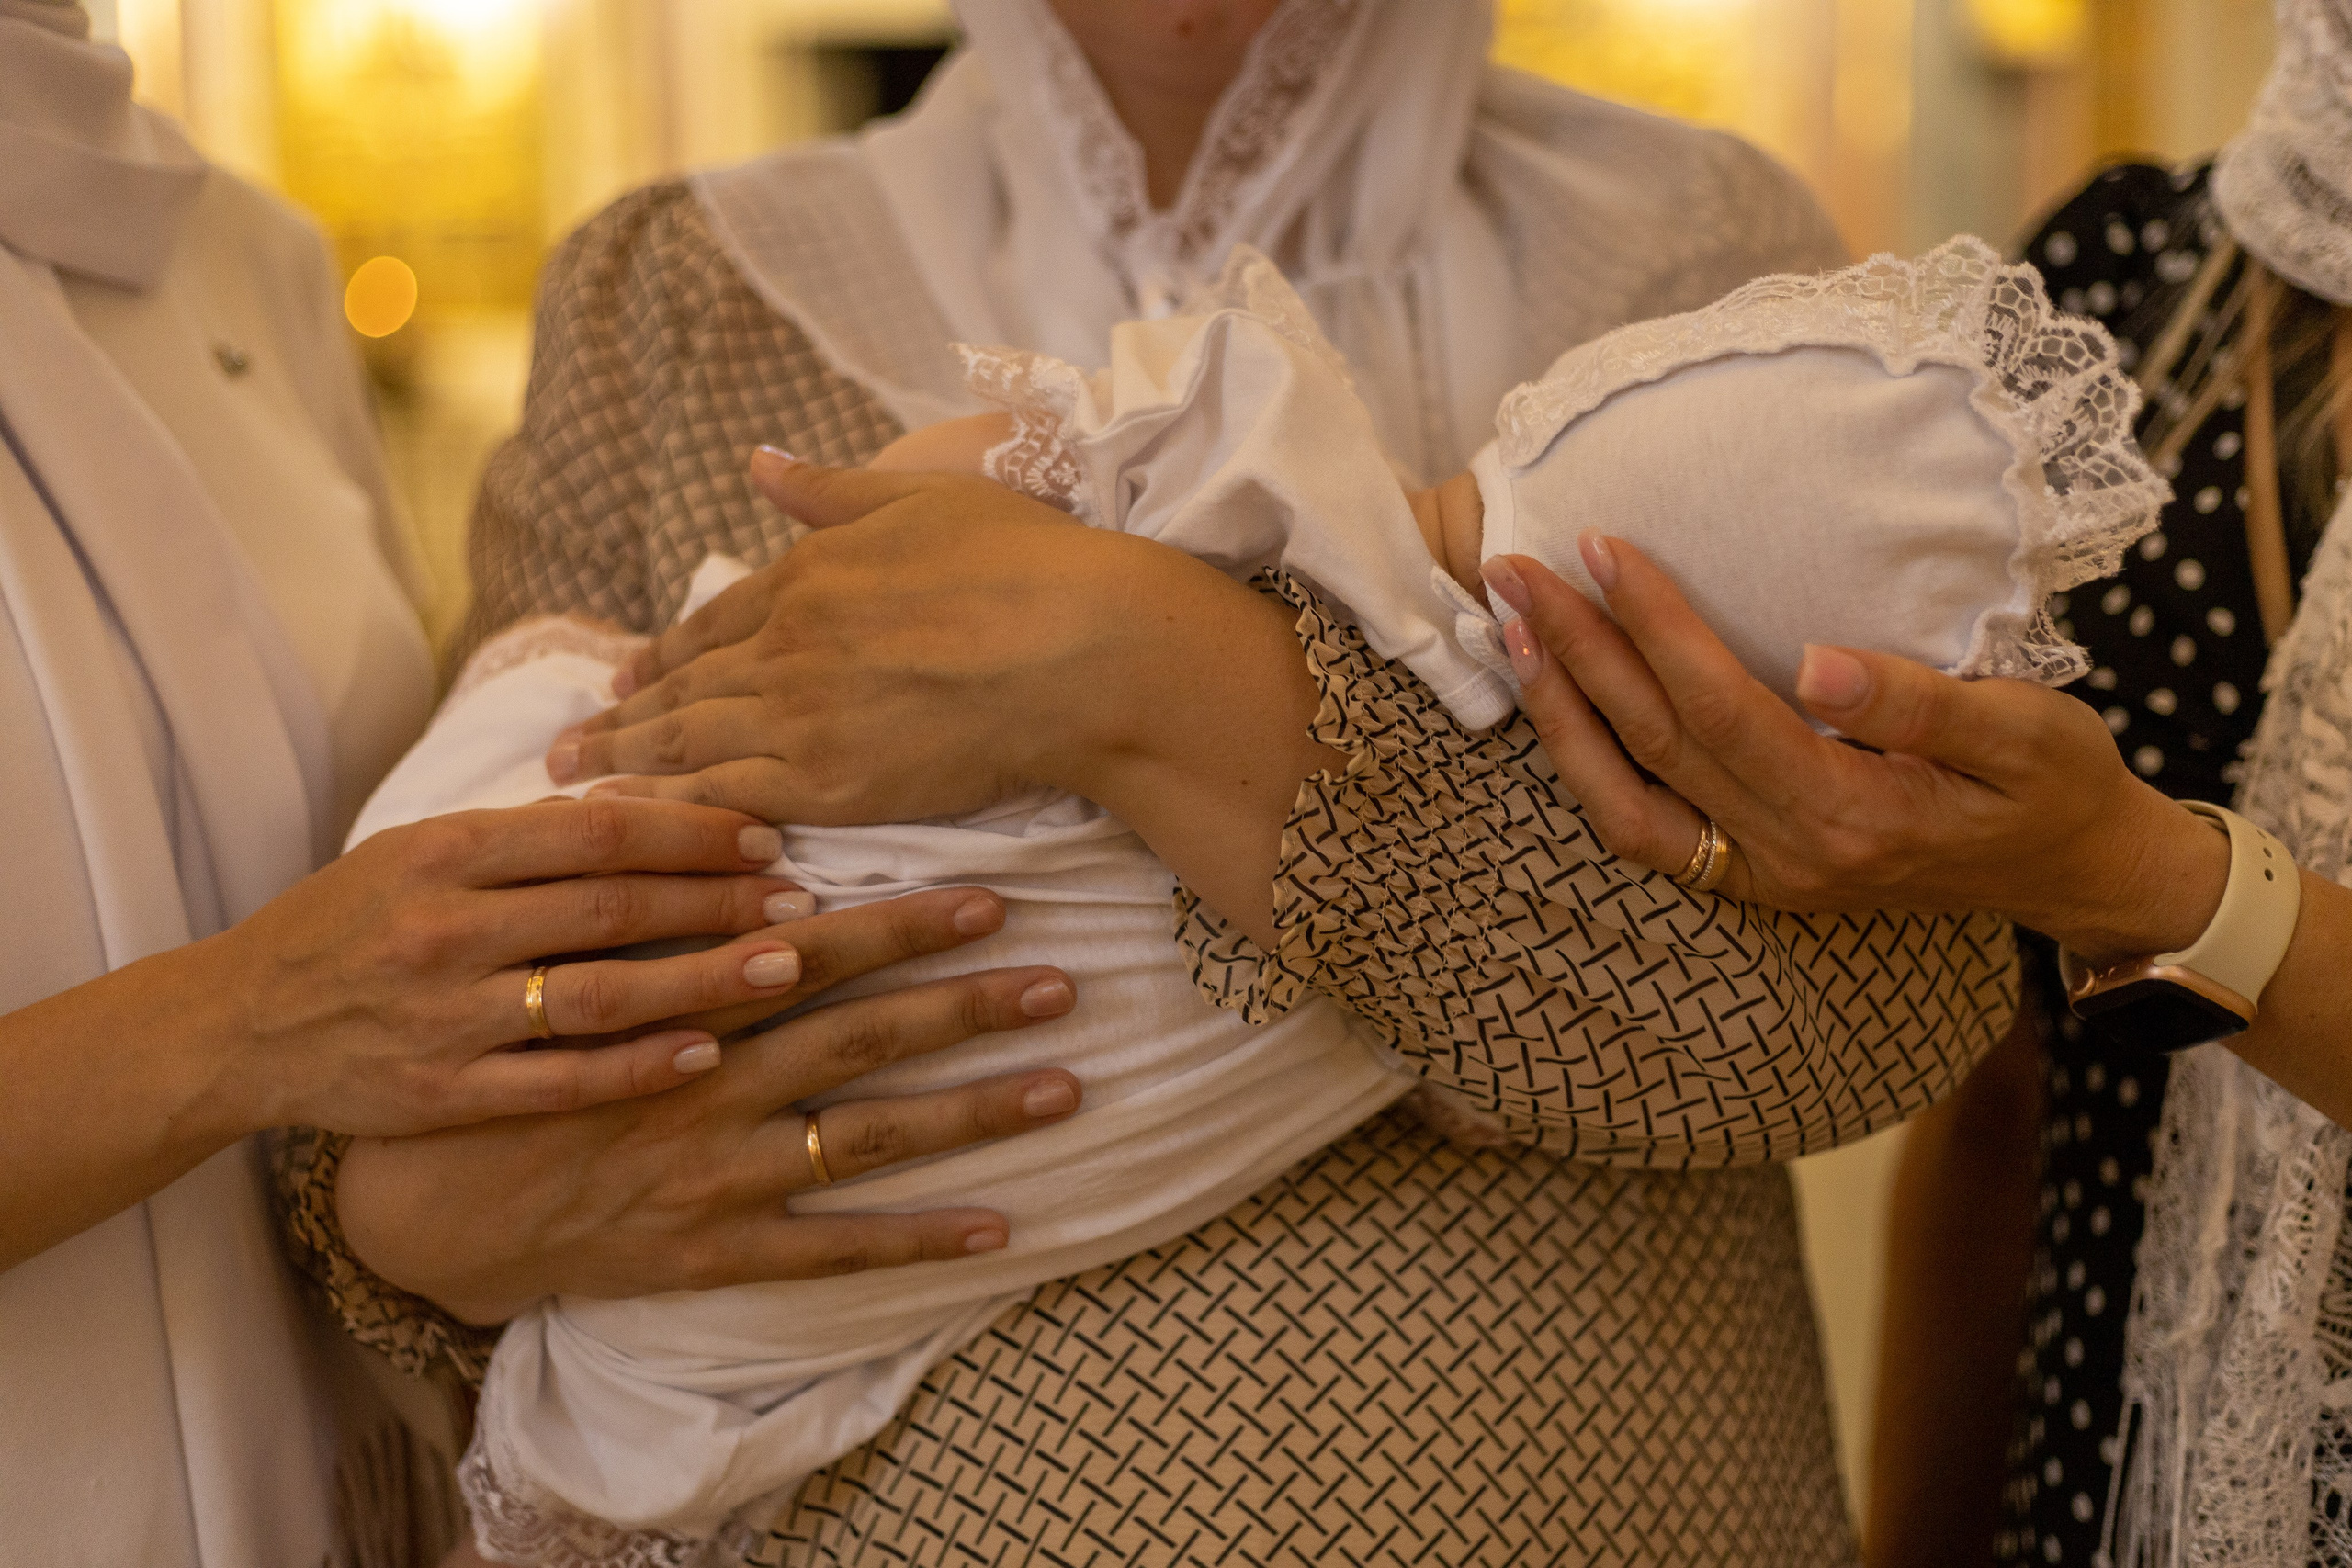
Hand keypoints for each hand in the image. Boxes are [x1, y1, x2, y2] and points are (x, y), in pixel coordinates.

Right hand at [203, 796, 826, 1135]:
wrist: (239, 1026)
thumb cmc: (350, 925)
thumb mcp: (418, 852)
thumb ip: (523, 838)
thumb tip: (644, 809)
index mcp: (444, 853)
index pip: (597, 831)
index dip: (692, 831)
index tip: (767, 836)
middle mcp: (446, 930)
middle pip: (614, 908)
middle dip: (721, 902)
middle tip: (806, 898)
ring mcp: (445, 1017)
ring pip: (602, 994)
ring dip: (705, 980)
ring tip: (788, 966)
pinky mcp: (445, 1094)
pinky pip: (561, 1080)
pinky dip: (641, 1067)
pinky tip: (710, 1051)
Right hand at [335, 886, 1082, 1321]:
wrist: (416, 1201)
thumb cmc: (490, 1062)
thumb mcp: (544, 968)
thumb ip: (634, 906)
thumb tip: (727, 836)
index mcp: (676, 1007)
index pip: (807, 953)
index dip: (899, 923)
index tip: (988, 896)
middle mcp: (710, 1084)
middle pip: (861, 1036)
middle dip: (964, 1003)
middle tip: (1062, 977)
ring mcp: (715, 1172)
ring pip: (865, 1137)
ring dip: (971, 1112)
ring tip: (1068, 1085)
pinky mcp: (707, 1248)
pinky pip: (828, 1249)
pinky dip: (915, 1239)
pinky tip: (1001, 1228)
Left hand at [547, 453, 1128, 823]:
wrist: (1082, 648)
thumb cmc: (1030, 563)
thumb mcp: (924, 497)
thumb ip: (831, 492)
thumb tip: (756, 464)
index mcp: (809, 573)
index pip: (716, 621)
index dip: (665, 652)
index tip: (623, 673)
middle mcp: (786, 643)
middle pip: (685, 687)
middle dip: (619, 716)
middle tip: (563, 746)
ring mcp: (799, 715)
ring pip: (687, 743)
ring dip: (622, 763)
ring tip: (570, 784)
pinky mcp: (827, 783)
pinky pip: (724, 800)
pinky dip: (667, 811)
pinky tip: (627, 822)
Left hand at [1482, 536, 2228, 961]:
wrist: (2076, 874)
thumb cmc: (2057, 787)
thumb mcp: (2027, 733)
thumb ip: (1922, 704)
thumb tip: (1818, 662)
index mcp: (1852, 814)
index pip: (1720, 705)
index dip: (1652, 623)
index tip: (1601, 546)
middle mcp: (1787, 856)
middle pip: (1652, 745)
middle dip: (1574, 650)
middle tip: (1511, 566)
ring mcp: (1762, 875)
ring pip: (1622, 803)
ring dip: (1559, 713)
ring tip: (1508, 629)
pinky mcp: (1752, 876)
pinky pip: (1642, 828)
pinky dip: (1588, 765)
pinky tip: (1558, 701)